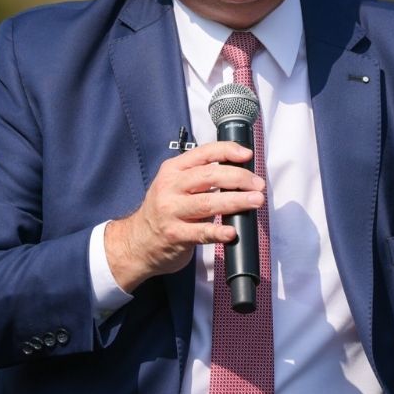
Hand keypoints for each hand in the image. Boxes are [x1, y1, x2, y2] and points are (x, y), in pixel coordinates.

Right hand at [104, 141, 264, 292]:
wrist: (136, 242)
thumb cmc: (162, 211)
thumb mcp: (173, 185)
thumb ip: (198, 176)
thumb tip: (238, 172)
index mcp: (173, 170)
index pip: (203, 153)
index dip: (227, 151)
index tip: (247, 155)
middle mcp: (170, 188)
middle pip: (209, 176)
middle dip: (239, 178)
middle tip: (258, 185)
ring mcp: (171, 211)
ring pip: (208, 202)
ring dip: (236, 201)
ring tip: (255, 201)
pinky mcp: (175, 235)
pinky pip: (201, 232)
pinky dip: (218, 231)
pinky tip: (231, 232)